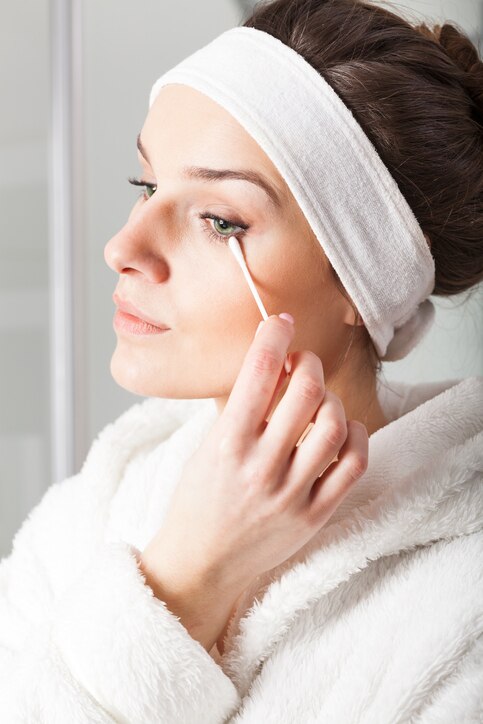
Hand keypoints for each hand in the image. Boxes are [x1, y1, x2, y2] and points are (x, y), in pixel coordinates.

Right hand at [141, 314, 368, 602]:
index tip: (280, 323)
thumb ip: (239, 409)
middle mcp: (259, 466)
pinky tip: (344, 429)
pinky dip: (356, 436)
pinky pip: (352, 466)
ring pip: (334, 424)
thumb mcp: (205, 447)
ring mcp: (290, 494)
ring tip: (319, 399)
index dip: (274, 335)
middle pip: (306, 390)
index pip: (259, 371)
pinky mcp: (313, 516)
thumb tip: (273, 363)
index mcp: (225, 444)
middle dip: (309, 362)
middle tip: (302, 363)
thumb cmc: (199, 500)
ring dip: (331, 399)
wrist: (201, 564)